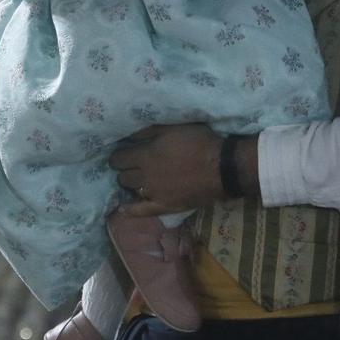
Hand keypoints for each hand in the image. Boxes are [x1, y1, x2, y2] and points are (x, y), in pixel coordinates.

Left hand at [111, 124, 249, 214]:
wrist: (221, 167)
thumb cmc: (198, 142)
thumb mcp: (172, 128)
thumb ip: (148, 131)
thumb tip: (127, 135)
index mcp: (145, 156)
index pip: (119, 159)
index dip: (119, 156)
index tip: (124, 154)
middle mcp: (145, 176)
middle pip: (123, 176)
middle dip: (125, 170)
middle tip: (134, 166)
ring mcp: (154, 193)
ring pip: (132, 190)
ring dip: (131, 184)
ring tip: (138, 180)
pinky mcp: (165, 206)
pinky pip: (142, 211)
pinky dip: (130, 210)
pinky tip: (123, 208)